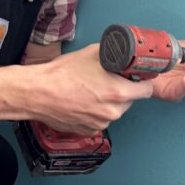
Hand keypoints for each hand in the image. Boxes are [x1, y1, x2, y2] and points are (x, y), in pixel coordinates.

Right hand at [25, 44, 153, 133]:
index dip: (142, 81)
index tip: (137, 78)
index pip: (147, 90)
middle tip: (107, 81)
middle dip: (123, 91)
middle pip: (130, 101)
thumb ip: (114, 55)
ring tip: (90, 91)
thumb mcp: (93, 54)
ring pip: (114, 111)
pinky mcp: (89, 131)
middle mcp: (112, 112)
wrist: (37, 93)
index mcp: (118, 92)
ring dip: (108, 102)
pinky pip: (100, 120)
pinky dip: (95, 112)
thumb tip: (124, 54)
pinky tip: (82, 101)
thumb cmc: (61, 74)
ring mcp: (101, 124)